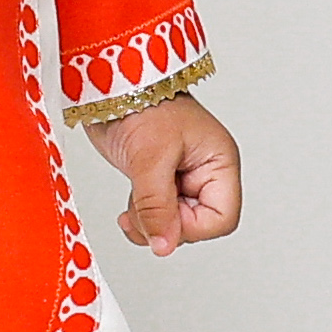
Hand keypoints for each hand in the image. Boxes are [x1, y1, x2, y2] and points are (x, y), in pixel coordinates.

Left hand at [83, 91, 240, 257]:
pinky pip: (156, 212)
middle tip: (140, 211)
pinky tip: (129, 206)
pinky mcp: (158, 178)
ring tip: (132, 205)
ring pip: (174, 222)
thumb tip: (164, 246)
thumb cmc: (140, 104)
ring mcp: (181, 175)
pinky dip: (141, 216)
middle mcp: (205, 172)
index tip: (163, 219)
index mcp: (218, 162)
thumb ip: (157, 206)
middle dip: (166, 225)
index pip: (221, 218)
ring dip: (150, 222)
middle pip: (197, 224)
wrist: (111, 85)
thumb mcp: (150, 158)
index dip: (191, 227)